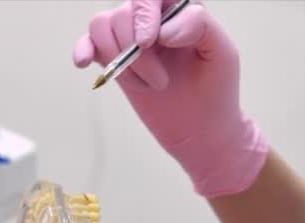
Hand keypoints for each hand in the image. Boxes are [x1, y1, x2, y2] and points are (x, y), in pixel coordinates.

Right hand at [73, 0, 267, 196]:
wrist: (199, 130)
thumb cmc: (215, 90)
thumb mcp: (223, 54)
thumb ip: (200, 25)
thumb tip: (163, 30)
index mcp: (180, 9)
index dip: (143, 14)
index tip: (148, 43)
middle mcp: (153, 18)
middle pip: (123, 13)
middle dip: (135, 53)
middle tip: (160, 82)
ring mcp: (130, 39)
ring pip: (101, 26)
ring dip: (118, 60)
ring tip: (145, 85)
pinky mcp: (115, 61)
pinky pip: (88, 44)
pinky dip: (82, 49)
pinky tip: (83, 62)